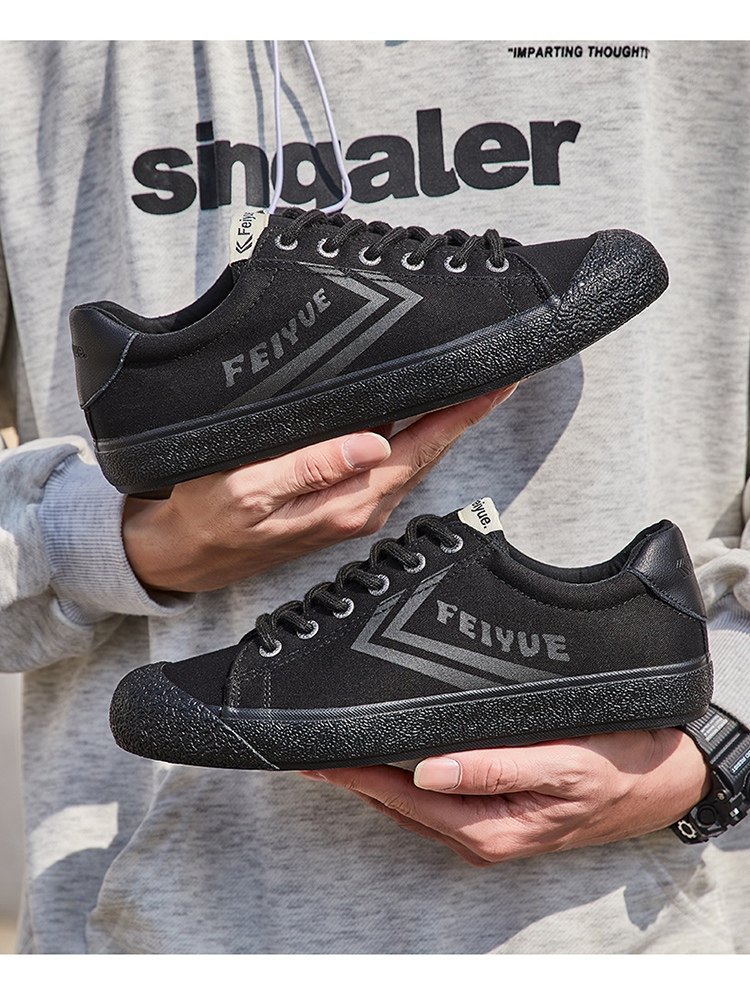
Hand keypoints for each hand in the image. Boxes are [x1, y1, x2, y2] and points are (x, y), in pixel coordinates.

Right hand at [122, 385, 515, 591]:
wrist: (190, 554)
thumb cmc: (211, 517)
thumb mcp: (249, 488)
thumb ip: (312, 467)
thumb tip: (374, 443)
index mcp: (350, 503)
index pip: (421, 450)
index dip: (462, 416)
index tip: (497, 384)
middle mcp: (364, 508)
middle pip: (429, 452)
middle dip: (465, 412)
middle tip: (496, 371)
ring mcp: (357, 507)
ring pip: (415, 457)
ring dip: (444, 422)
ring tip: (470, 384)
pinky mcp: (345, 503)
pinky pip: (394, 464)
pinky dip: (416, 435)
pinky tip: (420, 412)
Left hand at [307, 729, 711, 866]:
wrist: (660, 781)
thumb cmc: (616, 769)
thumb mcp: (559, 765)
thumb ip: (493, 767)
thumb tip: (425, 771)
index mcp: (488, 828)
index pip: (399, 795)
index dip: (352, 772)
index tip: (313, 752)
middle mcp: (479, 834)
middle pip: (395, 802)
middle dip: (350, 774)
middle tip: (308, 744)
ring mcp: (486, 827)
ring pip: (410, 802)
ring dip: (371, 777)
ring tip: (335, 749)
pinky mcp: (495, 814)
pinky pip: (433, 799)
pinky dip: (401, 779)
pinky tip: (390, 760)